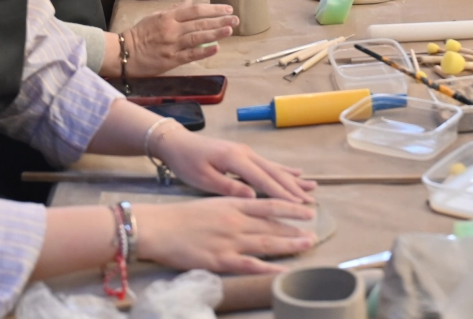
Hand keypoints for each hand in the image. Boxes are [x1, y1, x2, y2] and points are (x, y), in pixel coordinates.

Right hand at [120, 0, 238, 75]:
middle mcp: (172, 29)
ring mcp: (172, 45)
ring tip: (230, 29)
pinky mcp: (170, 60)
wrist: (123, 52)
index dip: (213, 9)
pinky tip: (216, 48)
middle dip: (220, 20)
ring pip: (198, 37)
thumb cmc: (140, 33)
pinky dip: (204, 51)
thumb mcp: (156, 16)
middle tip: (236, 18)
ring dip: (216, 33)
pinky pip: (190, 55)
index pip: (195, 10)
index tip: (228, 9)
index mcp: (169, 17)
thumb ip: (176, 8)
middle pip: (200, 22)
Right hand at [135, 197, 316, 274]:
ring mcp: (230, 241)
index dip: (291, 207)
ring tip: (307, 245)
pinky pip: (250, 265)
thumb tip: (254, 206)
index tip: (308, 210)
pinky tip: (283, 270)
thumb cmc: (182, 216)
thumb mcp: (213, 202)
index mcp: (233, 204)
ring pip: (266, 243)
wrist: (158, 228)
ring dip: (289, 245)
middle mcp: (236, 221)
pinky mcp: (221, 260)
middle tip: (314, 233)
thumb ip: (235, 205)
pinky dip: (268, 268)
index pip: (269, 204)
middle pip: (272, 226)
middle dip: (295, 230)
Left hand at [155, 127, 317, 203]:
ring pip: (274, 168)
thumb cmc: (187, 162)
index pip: (263, 179)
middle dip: (293, 188)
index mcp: (235, 159)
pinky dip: (284, 169)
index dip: (281, 193)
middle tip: (310, 202)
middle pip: (274, 173)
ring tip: (312, 188)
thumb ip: (227, 187)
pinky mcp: (244, 153)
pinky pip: (268, 163)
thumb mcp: (202, 179)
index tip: (297, 205)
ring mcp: (246, 152)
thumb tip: (252, 196)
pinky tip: (296, 173)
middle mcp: (245, 153)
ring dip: (293, 179)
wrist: (177, 143)